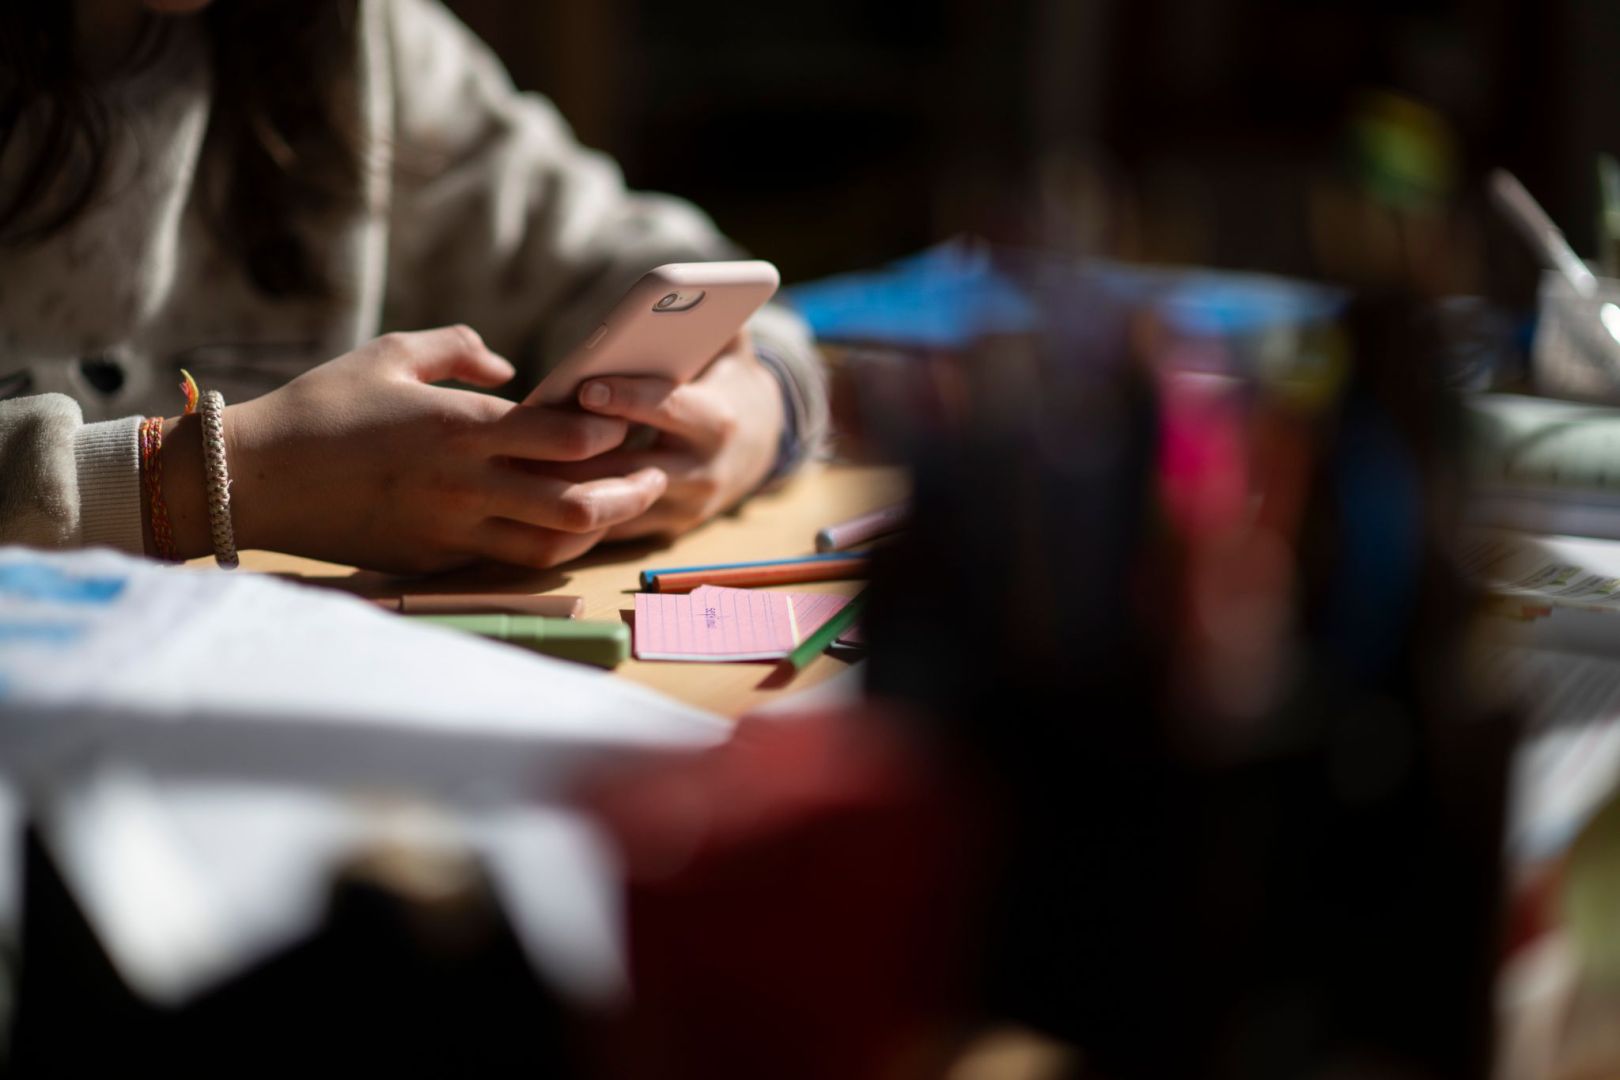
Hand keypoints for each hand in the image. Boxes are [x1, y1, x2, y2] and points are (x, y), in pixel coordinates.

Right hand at [156, 326, 667, 572]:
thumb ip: (460, 349)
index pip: (567, 439)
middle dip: (628, 491)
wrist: (254, 478)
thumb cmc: (323, 406)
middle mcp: (465, 484)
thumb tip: (512, 368)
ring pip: (553, 545)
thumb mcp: (391, 353)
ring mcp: (451, 529)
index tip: (626, 421)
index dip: (610, 434)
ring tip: (619, 507)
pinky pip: (511, 559)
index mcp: (460, 427)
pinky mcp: (436, 559)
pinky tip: (563, 527)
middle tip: (652, 476)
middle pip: (577, 504)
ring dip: (597, 528)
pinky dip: (547, 545)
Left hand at [540, 333, 785, 539]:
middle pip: (632, 464)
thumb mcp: (733, 350)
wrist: (759, 449)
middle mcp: (705, 471)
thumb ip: (717, 319)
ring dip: (567, 487)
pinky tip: (532, 494)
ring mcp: (684, 507)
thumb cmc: (729, 385)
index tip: (586, 388)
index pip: (670, 409)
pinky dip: (574, 514)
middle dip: (580, 453)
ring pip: (616, 504)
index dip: (629, 398)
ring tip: (517, 466)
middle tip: (527, 438)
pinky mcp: (665, 531)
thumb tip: (694, 286)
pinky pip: (613, 529)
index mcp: (719, 422)